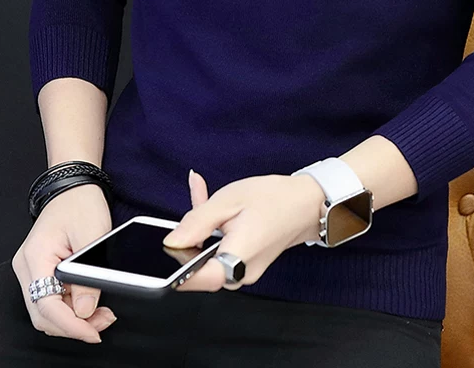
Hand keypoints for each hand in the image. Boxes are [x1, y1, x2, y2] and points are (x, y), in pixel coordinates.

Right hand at [11, 183, 116, 343]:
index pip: (46, 306)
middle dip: (74, 325)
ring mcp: (31, 270)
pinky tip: (90, 303)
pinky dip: (71, 307)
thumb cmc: (81, 203)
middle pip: (44, 314)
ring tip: (102, 314)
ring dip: (74, 318)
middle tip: (103, 322)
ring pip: (47, 310)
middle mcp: (27, 267)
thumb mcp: (92, 235)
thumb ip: (88, 274)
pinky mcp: (41, 270)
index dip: (71, 325)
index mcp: (36, 258)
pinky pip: (52, 298)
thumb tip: (86, 310)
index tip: (93, 333)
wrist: (74, 185)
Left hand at [161, 170, 326, 291]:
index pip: (192, 279)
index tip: (164, 246)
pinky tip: (210, 203)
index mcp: (235, 260)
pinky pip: (219, 251)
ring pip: (206, 255)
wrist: (308, 203)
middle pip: (196, 265)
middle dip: (187, 236)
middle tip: (192, 205)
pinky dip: (212, 231)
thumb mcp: (229, 200)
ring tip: (202, 195)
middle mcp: (238, 275)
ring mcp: (241, 272)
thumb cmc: (274, 199)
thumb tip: (170, 241)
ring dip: (200, 229)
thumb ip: (197, 221)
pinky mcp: (243, 264)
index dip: (172, 265)